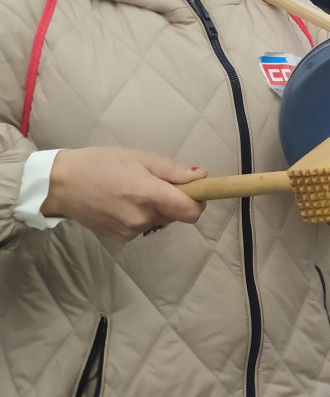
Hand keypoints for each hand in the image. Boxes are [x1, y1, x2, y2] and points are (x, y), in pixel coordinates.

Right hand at [41, 147, 206, 241]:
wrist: (61, 184)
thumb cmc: (101, 164)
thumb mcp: (140, 158)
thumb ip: (173, 171)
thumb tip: (201, 177)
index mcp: (148, 194)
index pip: (191, 212)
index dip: (198, 201)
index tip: (194, 190)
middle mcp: (142, 218)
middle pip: (177, 215)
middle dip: (175, 200)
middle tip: (155, 182)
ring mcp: (131, 231)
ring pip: (161, 220)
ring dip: (158, 208)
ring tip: (135, 190)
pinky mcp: (121, 239)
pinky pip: (144, 226)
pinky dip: (142, 215)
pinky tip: (124, 202)